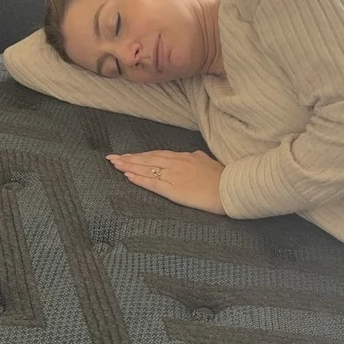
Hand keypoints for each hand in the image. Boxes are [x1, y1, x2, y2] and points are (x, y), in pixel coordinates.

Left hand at [106, 150, 226, 215]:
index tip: (128, 155)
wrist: (230, 188)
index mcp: (185, 157)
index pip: (157, 154)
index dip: (141, 155)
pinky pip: (152, 183)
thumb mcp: (209, 162)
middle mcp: (176, 163)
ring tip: (115, 164)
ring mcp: (174, 175)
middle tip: (113, 158)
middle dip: (129, 158)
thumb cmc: (223, 178)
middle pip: (148, 159)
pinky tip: (127, 176)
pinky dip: (138, 179)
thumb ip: (198, 158)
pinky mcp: (173, 189)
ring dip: (129, 166)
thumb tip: (194, 155)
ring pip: (146, 168)